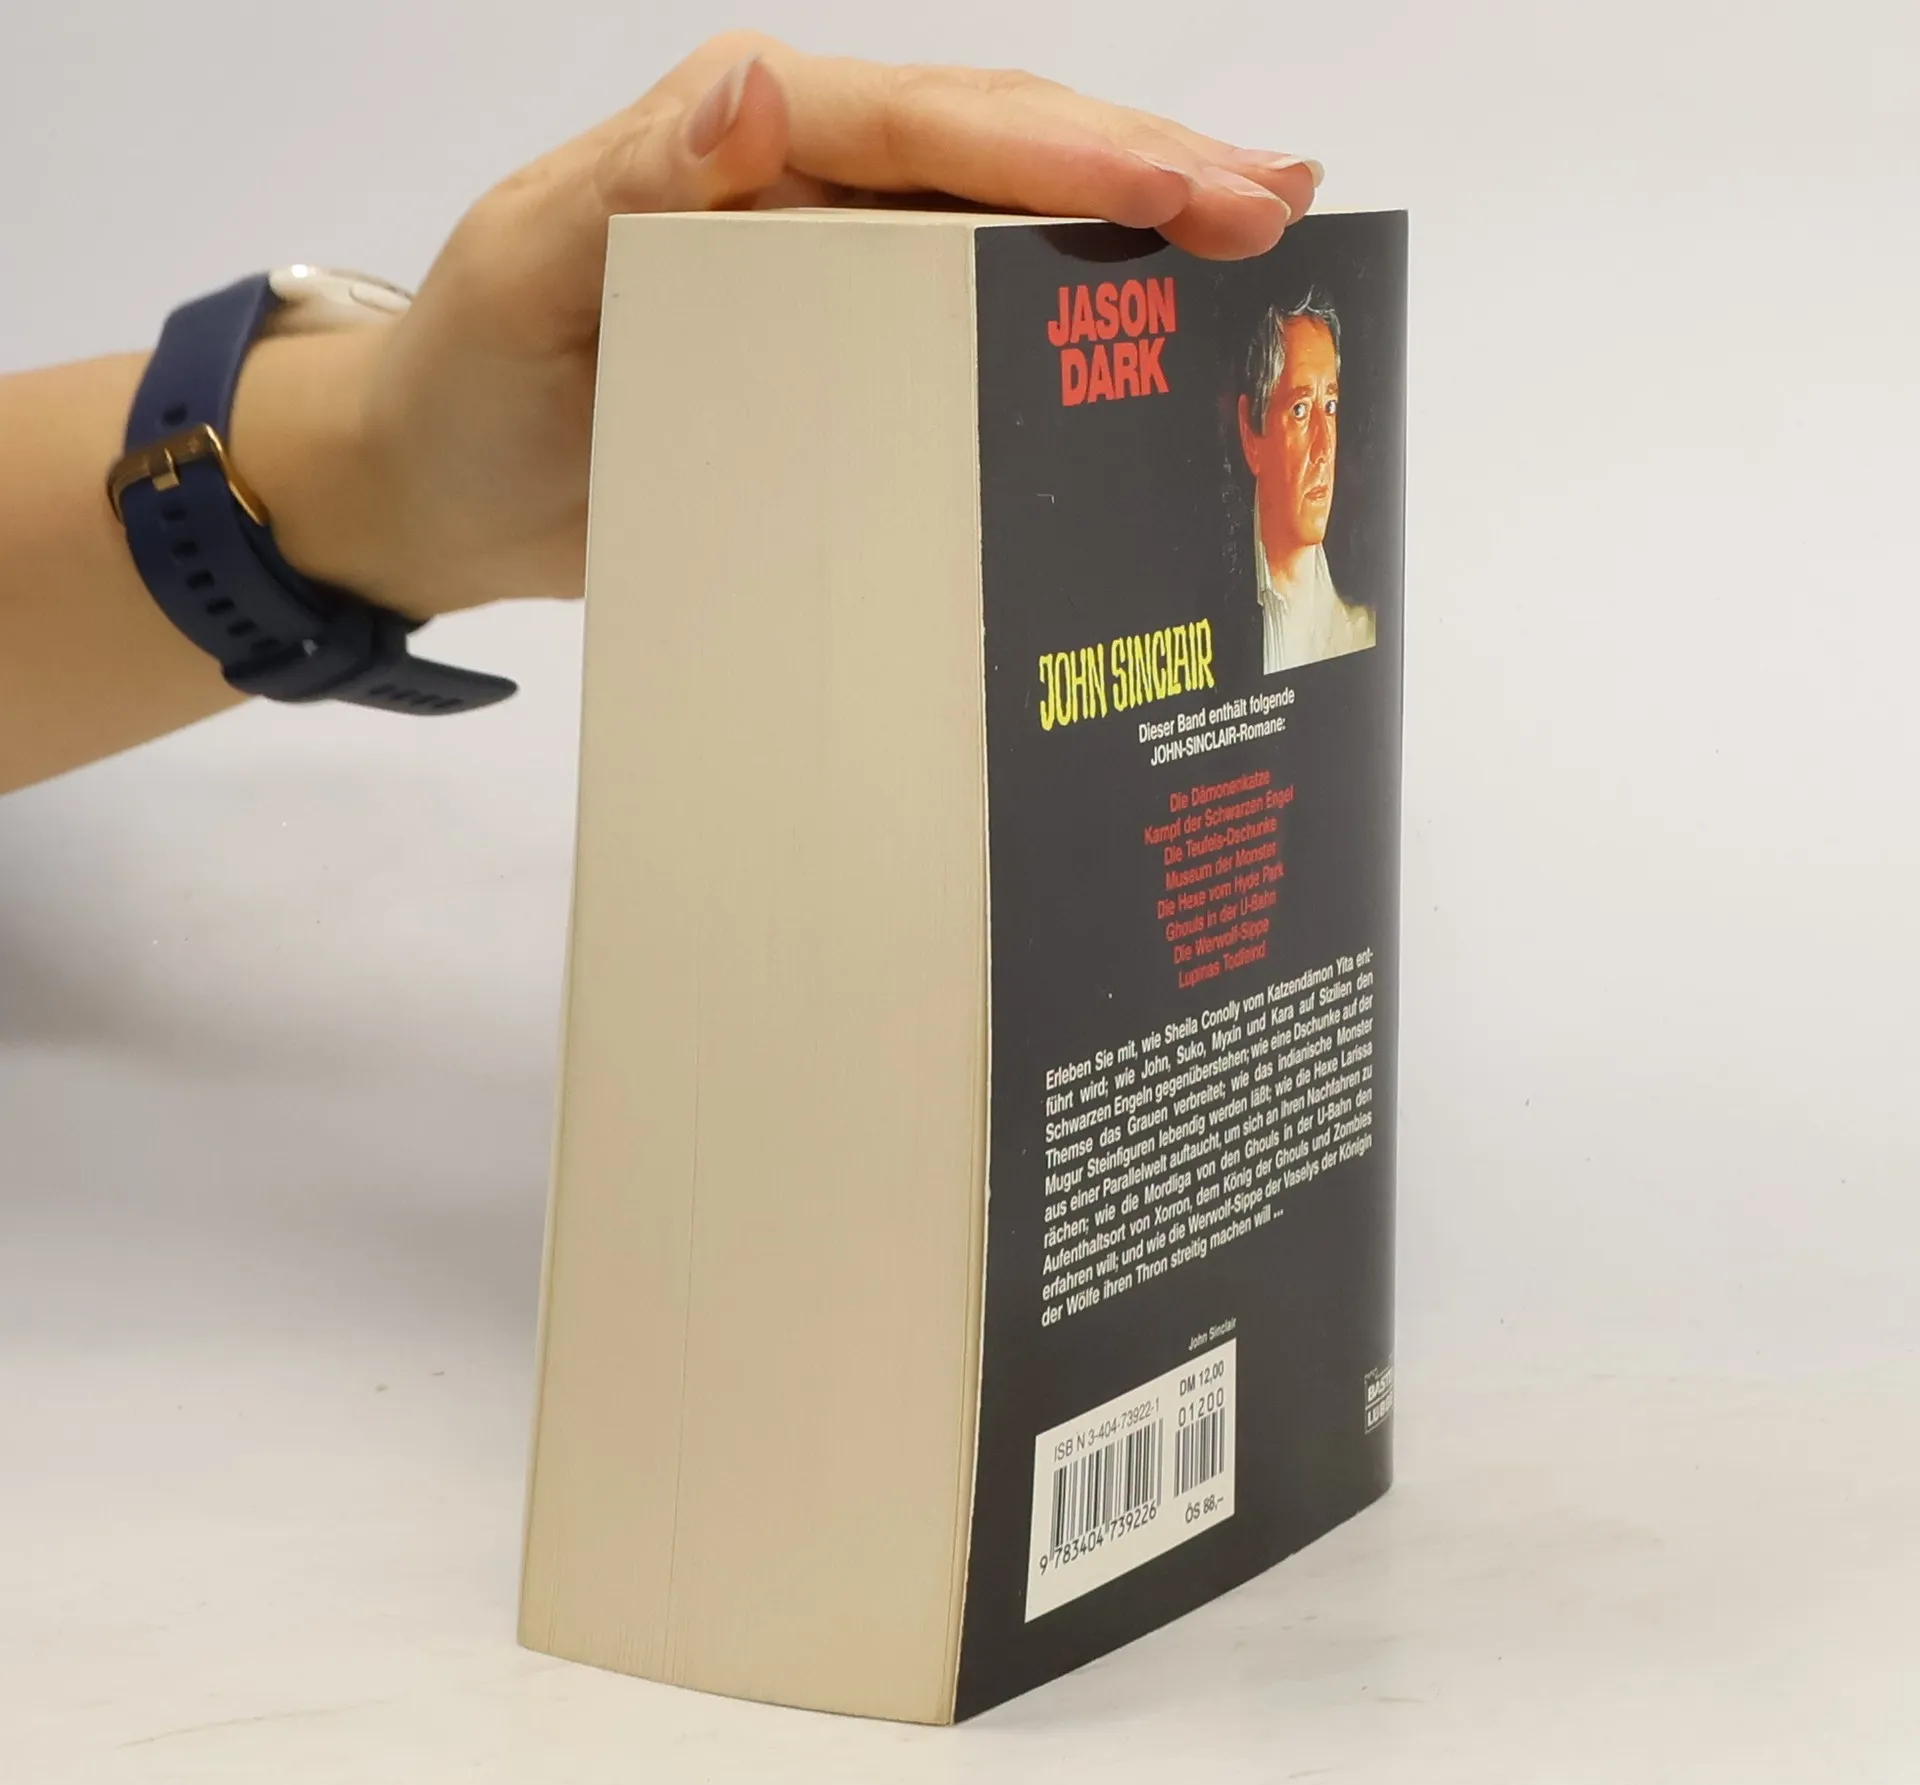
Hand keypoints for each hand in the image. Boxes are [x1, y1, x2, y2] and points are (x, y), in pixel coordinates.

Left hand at [243, 35, 1321, 621]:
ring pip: (1008, 230)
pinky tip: (1144, 345)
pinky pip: (971, 326)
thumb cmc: (474, 378)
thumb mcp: (533, 270)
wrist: (446, 493)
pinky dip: (1063, 328)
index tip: (1192, 187)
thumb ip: (640, 184)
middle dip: (1148, 172)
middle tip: (1282, 203)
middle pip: (1004, 155)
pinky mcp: (848, 354)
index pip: (932, 123)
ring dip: (1133, 238)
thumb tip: (758, 88)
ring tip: (1258, 244)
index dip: (1069, 152)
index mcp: (746, 135)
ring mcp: (838, 268)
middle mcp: (810, 182)